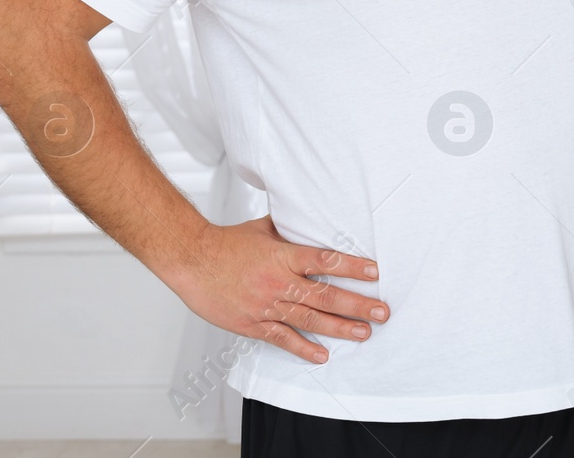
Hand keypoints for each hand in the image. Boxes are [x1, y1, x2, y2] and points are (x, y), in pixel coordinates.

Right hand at [166, 214, 387, 364]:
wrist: (192, 260)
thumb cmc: (227, 243)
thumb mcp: (264, 228)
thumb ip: (290, 229)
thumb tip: (310, 216)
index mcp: (284, 255)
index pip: (326, 260)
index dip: (352, 267)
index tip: (375, 272)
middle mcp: (279, 281)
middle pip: (325, 294)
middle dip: (357, 304)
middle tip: (382, 311)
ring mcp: (266, 305)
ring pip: (310, 318)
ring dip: (340, 327)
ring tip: (364, 332)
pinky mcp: (252, 324)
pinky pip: (282, 338)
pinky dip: (303, 348)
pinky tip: (322, 355)